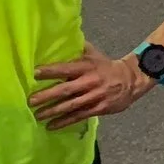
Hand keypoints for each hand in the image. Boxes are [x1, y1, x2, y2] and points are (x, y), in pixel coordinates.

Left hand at [30, 47, 150, 128]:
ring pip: (71, 105)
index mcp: (87, 66)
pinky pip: (79, 116)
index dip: (51, 71)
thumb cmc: (107, 66)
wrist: (131, 80)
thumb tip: (60, 38)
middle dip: (48, 95)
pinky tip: (51, 126)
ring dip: (53, 111)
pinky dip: (64, 121)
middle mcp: (90, 81)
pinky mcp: (99, 108)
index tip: (34, 73)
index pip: (66, 68)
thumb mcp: (94, 54)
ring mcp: (95, 96)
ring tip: (37, 115)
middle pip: (66, 89)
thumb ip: (78, 49)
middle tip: (31, 100)